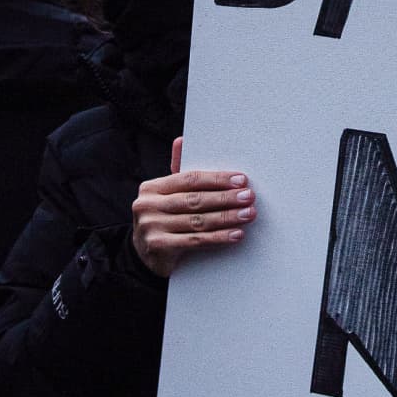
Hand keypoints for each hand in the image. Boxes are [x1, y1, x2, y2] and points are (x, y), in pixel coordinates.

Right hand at [130, 137, 255, 277]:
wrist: (147, 256)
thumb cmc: (165, 220)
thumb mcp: (169, 196)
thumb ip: (180, 173)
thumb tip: (181, 140)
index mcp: (152, 188)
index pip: (189, 179)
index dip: (217, 179)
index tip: (241, 180)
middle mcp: (147, 205)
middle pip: (194, 200)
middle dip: (225, 198)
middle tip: (249, 197)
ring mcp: (151, 227)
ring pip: (197, 221)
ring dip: (227, 217)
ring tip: (248, 214)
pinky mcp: (158, 247)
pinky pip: (195, 241)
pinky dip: (218, 237)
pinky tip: (236, 234)